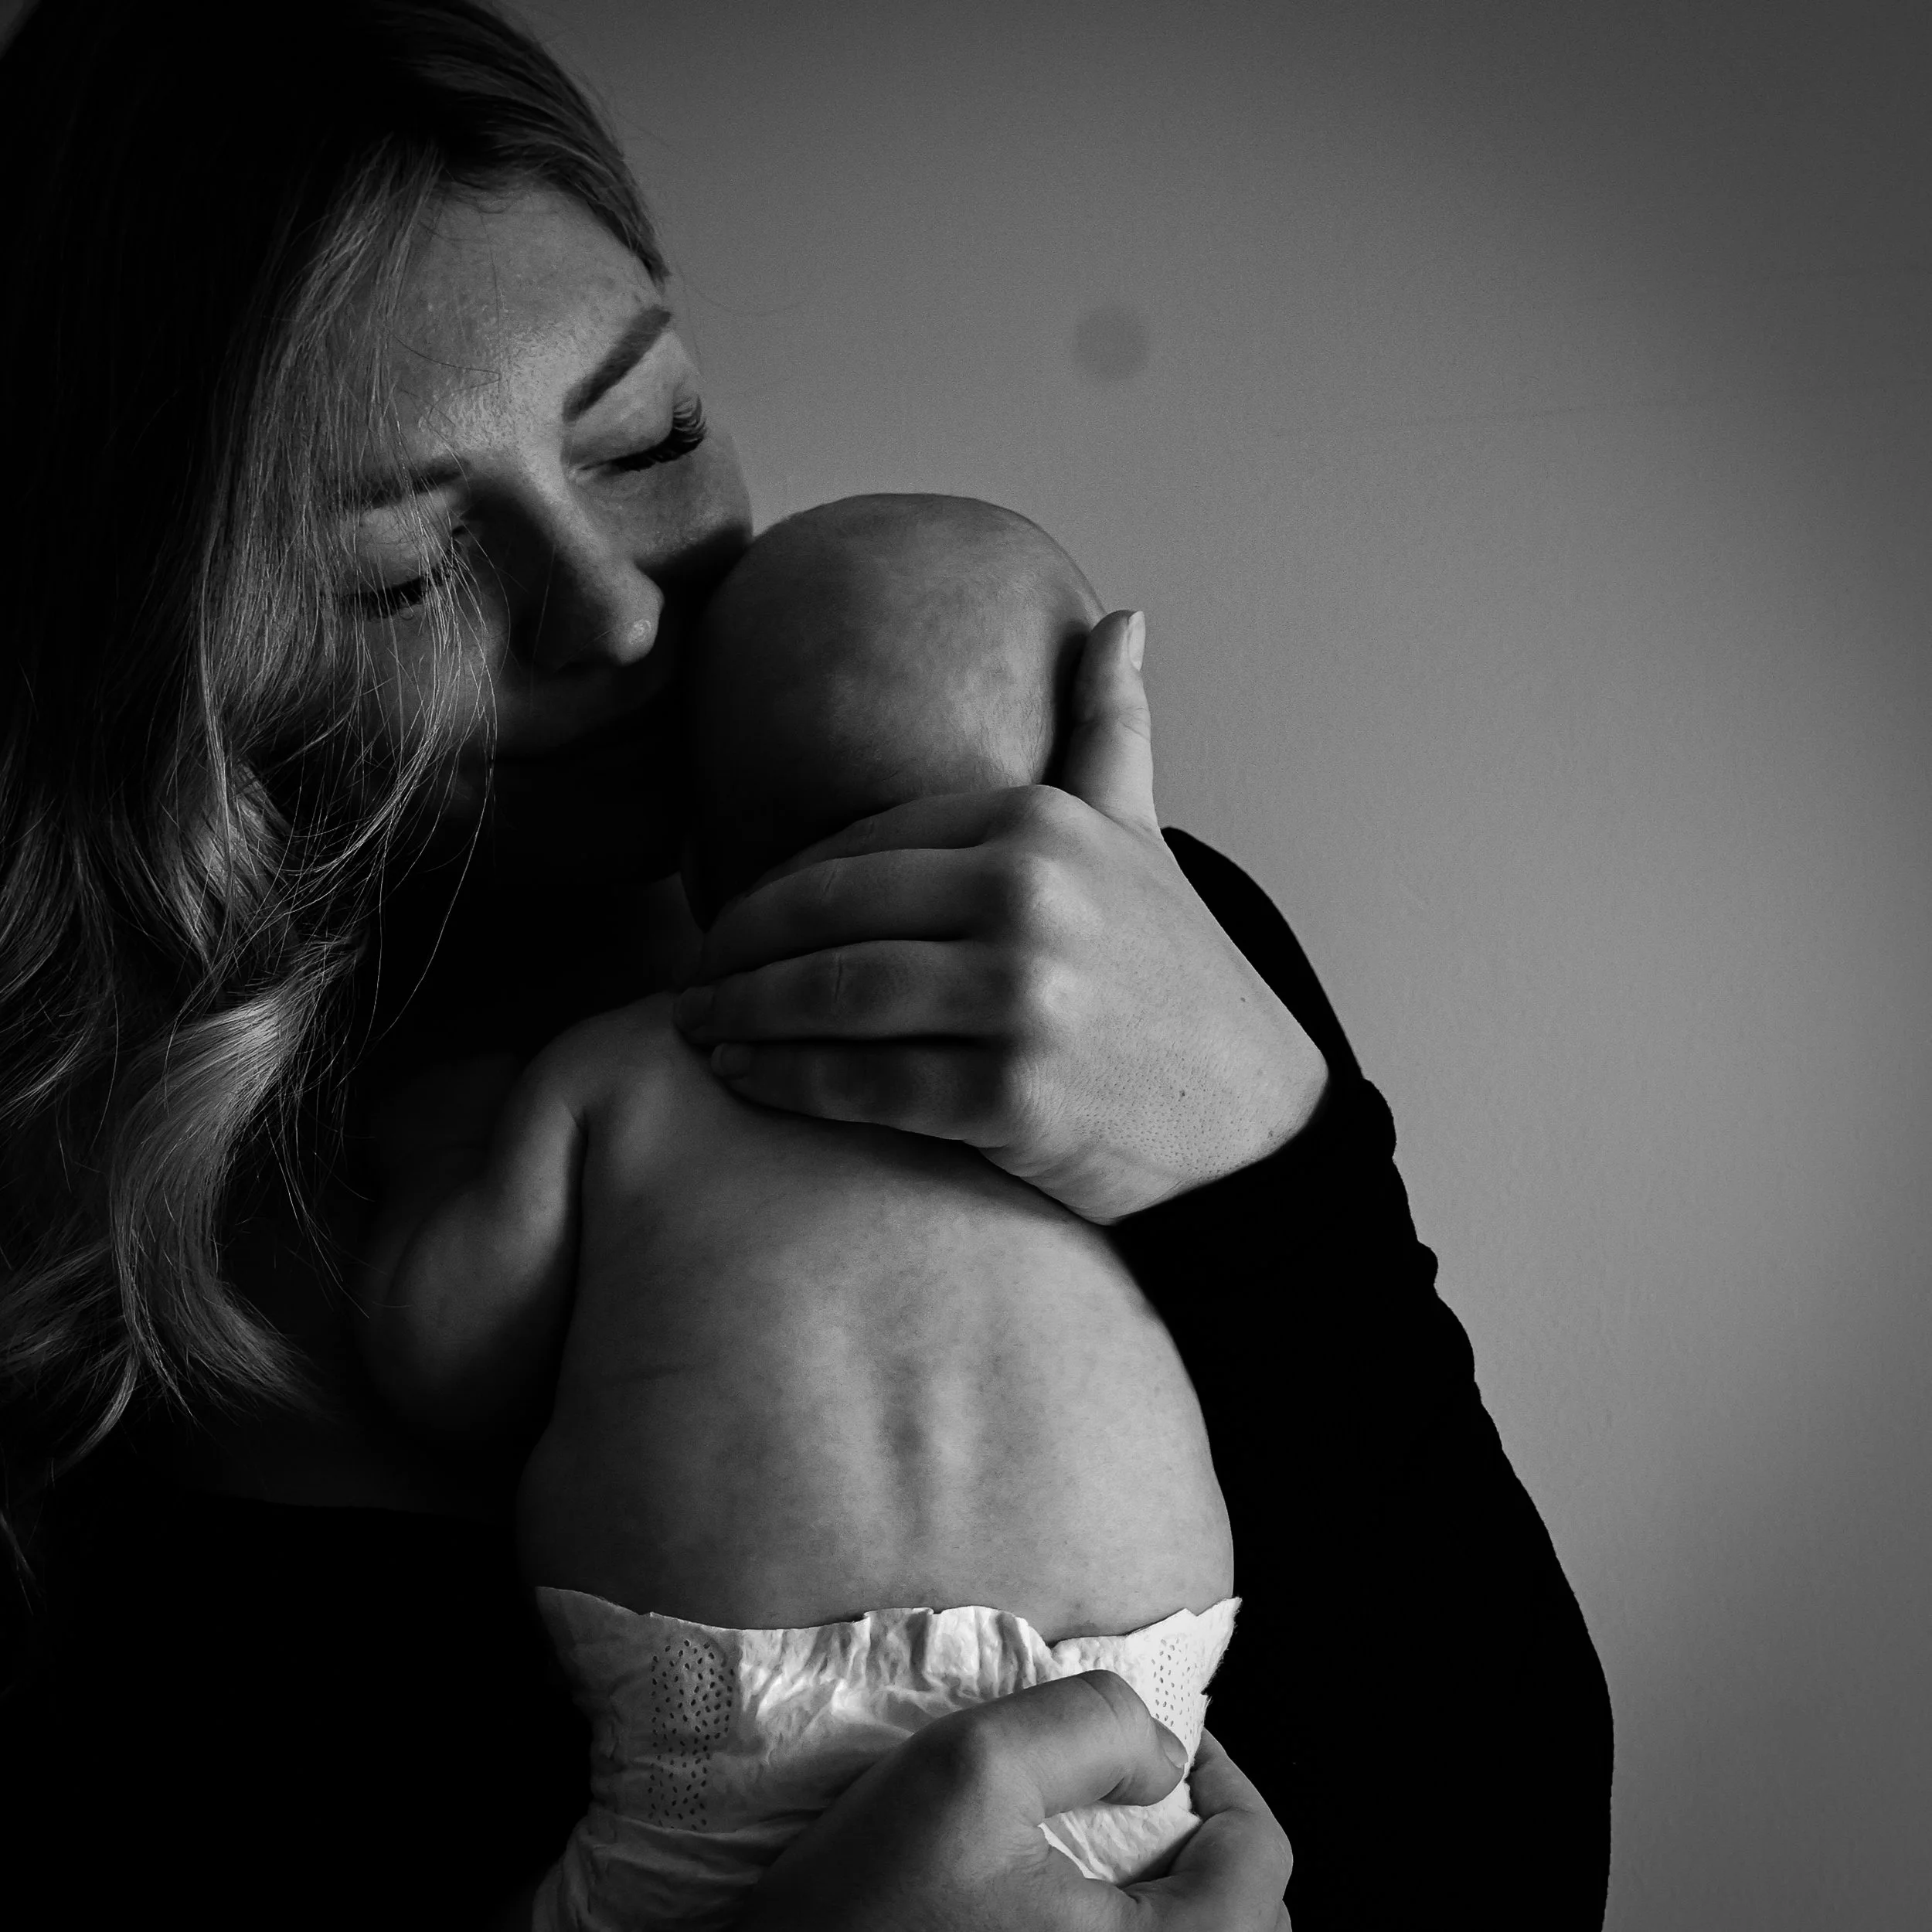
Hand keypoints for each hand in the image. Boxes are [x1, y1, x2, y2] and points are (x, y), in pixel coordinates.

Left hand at [673, 611, 1327, 1221]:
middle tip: (689, 980)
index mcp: (1038, 825)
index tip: (728, 920)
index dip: (775, 889)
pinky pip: (860, 1082)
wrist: (1252, 1116)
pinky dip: (784, 1083)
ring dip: (741, 1017)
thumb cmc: (1175, 975)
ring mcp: (1022, 997)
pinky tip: (743, 1081)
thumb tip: (1125, 620)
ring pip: (829, 997)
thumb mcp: (1143, 837)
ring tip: (697, 1029)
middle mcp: (1029, 897)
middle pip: (827, 916)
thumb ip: (1112, 728)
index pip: (859, 846)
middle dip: (735, 953)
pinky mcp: (1011, 1093)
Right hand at [734, 1670, 1292, 1931]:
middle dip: (1206, 1849)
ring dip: (1170, 1905)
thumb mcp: (970, 1764)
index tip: (1160, 1747)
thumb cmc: (865, 1910)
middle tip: (1133, 1799)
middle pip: (1247, 1925)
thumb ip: (1089, 1725)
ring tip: (1098, 1859)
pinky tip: (1057, 1917)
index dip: (1224, 1778)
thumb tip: (1161, 1755)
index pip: (1259, 1862)